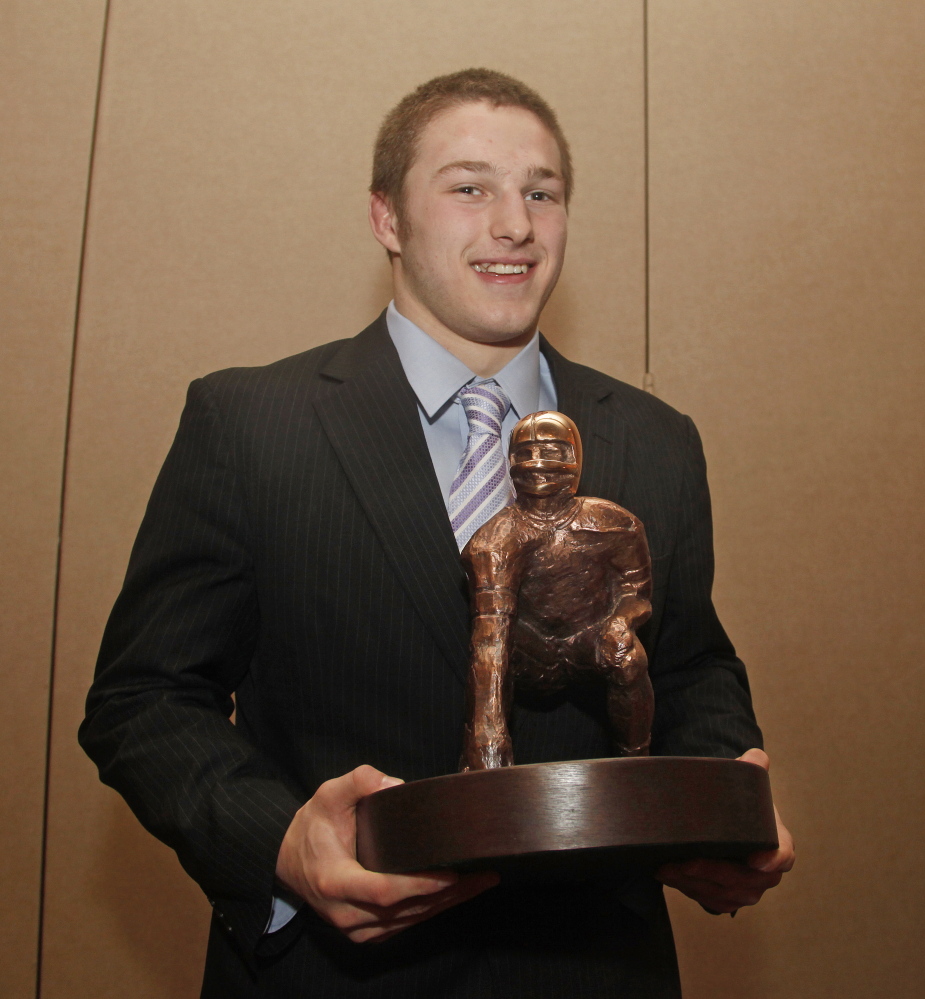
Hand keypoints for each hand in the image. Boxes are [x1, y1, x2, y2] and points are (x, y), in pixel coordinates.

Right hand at [276, 765, 498, 941]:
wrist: (287, 859)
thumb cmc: (312, 825)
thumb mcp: (328, 793)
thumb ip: (359, 781)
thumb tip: (394, 785)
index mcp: (335, 880)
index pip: (384, 892)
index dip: (421, 885)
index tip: (452, 873)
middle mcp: (345, 912)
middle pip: (405, 910)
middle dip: (448, 895)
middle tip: (484, 874)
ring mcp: (355, 927)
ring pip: (409, 922)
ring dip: (447, 905)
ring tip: (480, 883)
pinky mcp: (365, 931)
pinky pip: (403, 926)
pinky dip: (430, 911)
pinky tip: (456, 896)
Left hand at [655, 748, 794, 913]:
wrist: (731, 826)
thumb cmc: (742, 808)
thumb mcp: (747, 785)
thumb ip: (752, 768)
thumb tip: (756, 757)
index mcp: (778, 844)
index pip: (783, 855)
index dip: (772, 859)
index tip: (755, 860)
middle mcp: (767, 874)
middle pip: (744, 880)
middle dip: (711, 873)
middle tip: (683, 861)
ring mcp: (748, 890)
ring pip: (723, 895)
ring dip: (692, 884)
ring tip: (665, 868)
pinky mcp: (728, 900)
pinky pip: (711, 902)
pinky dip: (689, 891)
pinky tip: (669, 877)